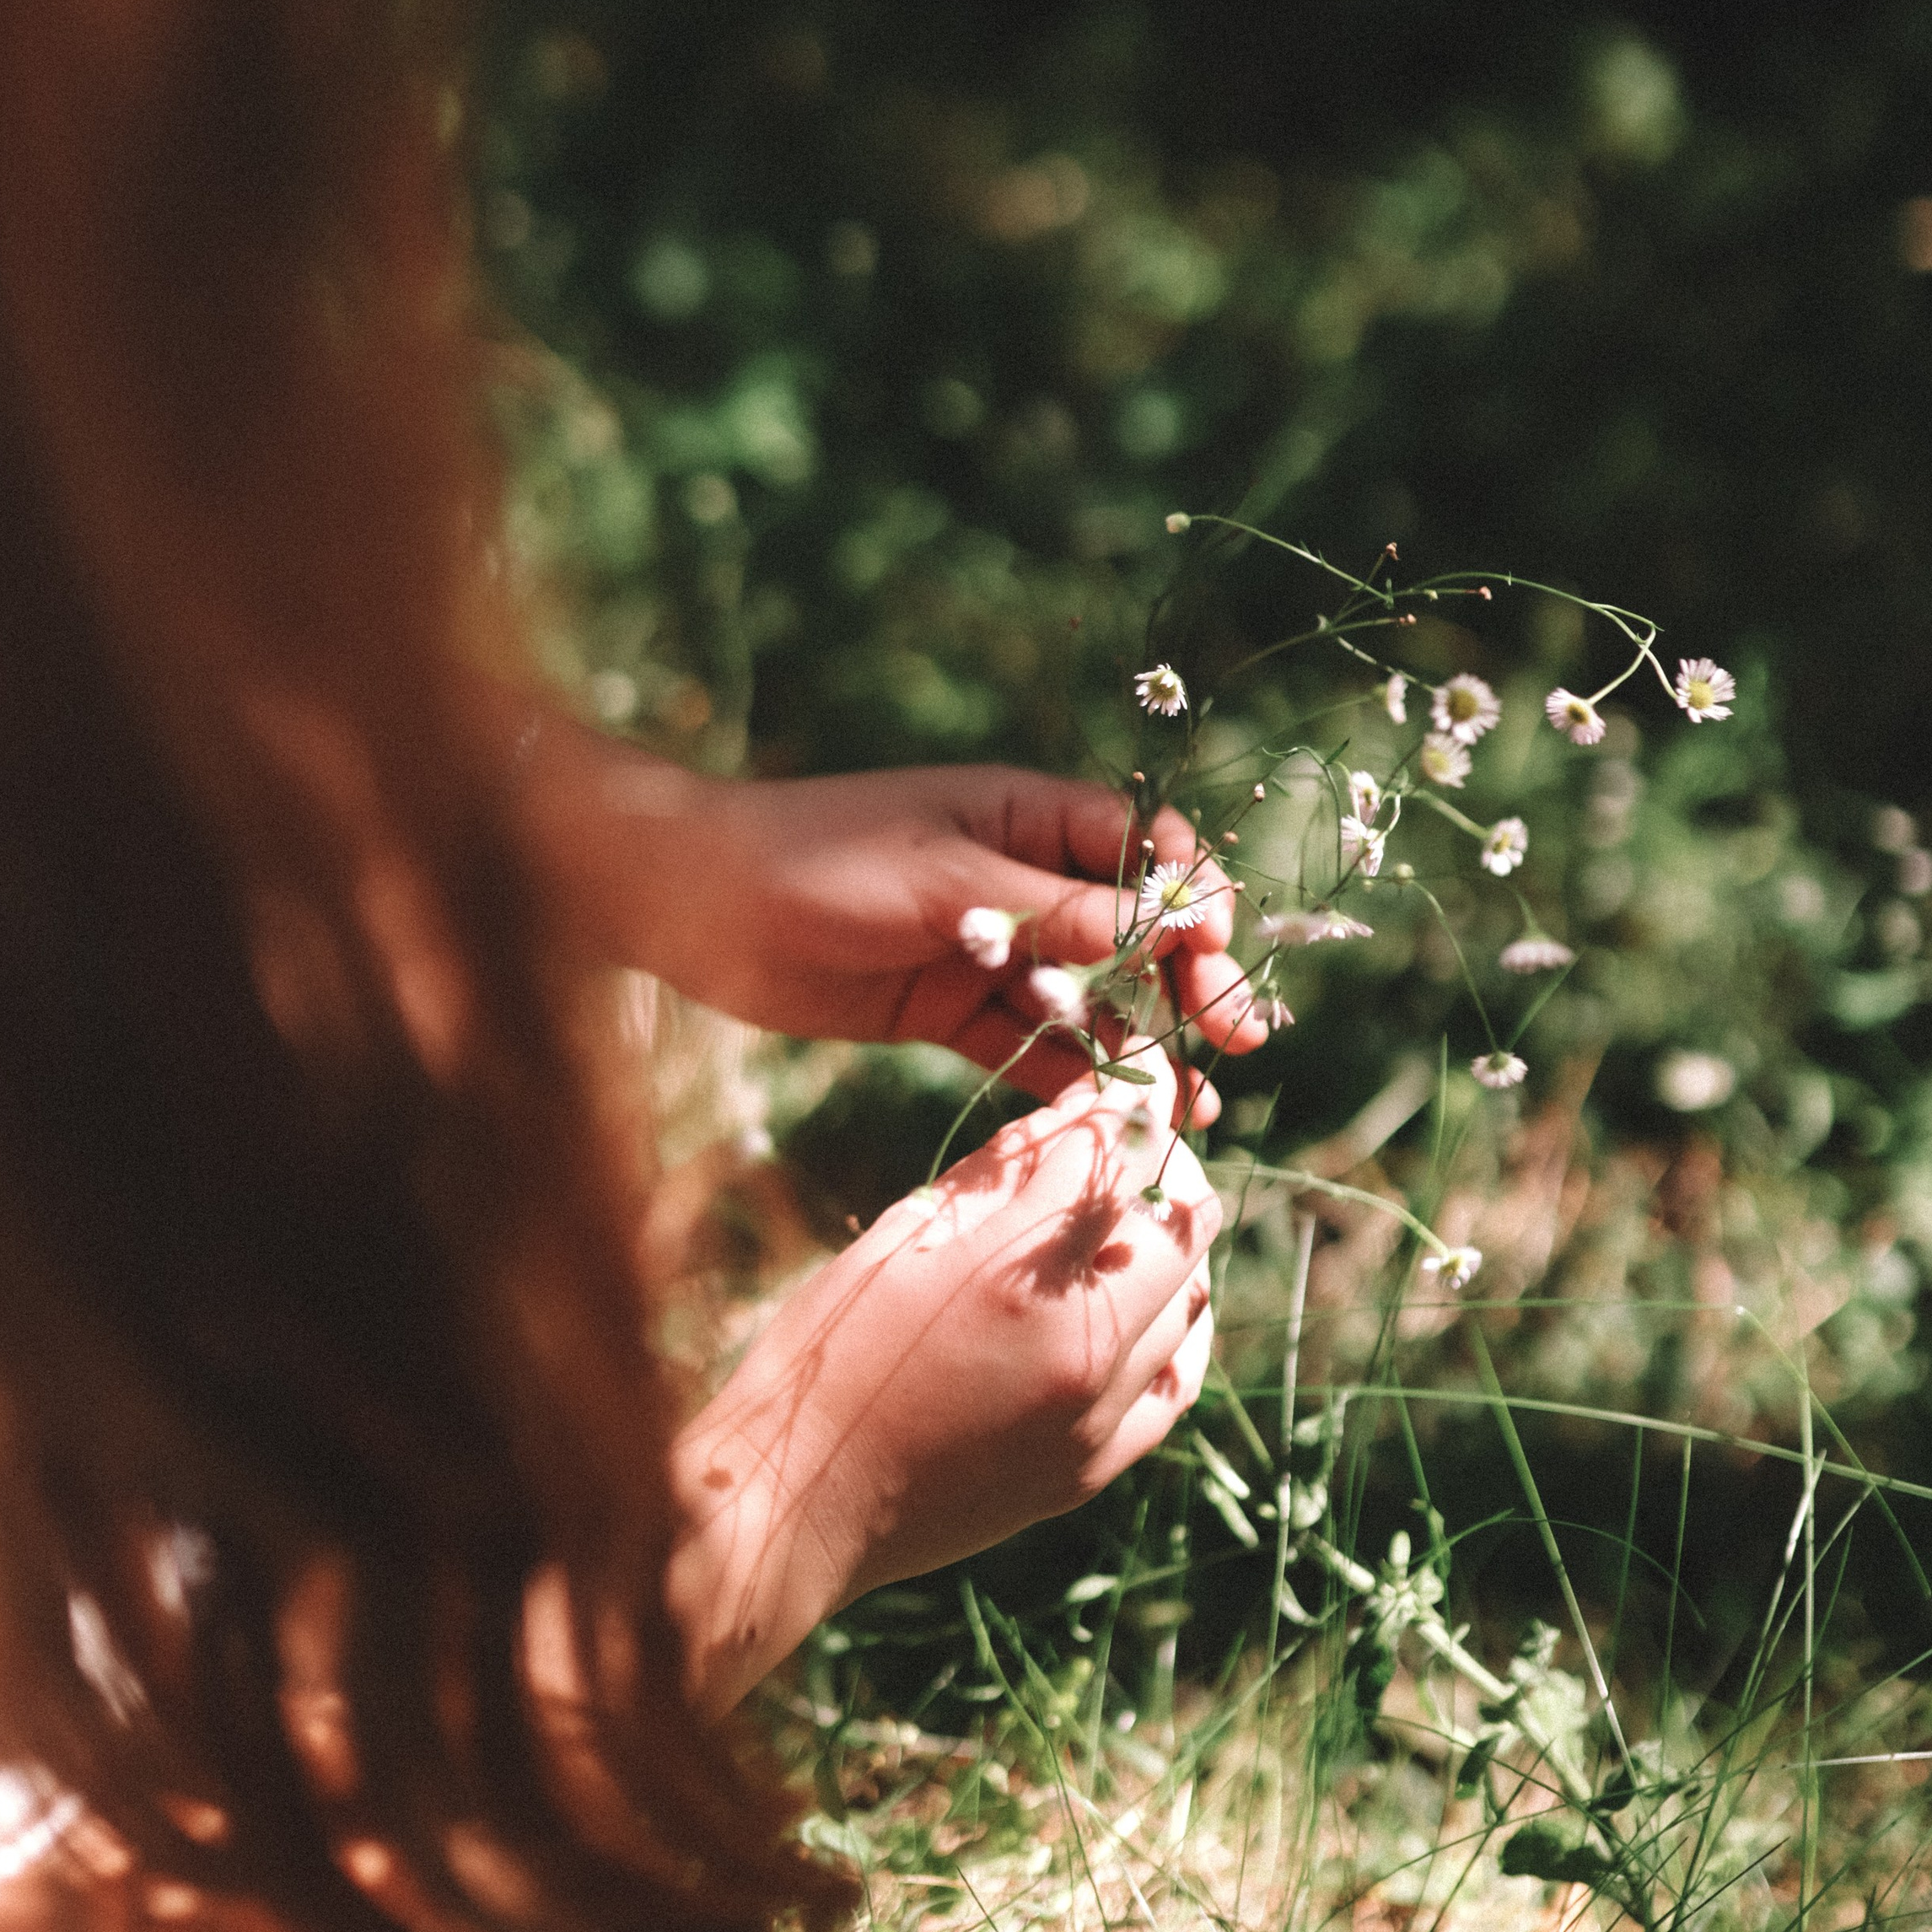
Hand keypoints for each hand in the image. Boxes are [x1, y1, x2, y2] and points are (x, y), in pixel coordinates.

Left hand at [524, 725, 1268, 1108]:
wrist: (694, 908)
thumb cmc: (817, 859)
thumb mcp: (943, 880)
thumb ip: (1053, 911)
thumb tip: (1166, 925)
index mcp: (1025, 816)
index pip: (1144, 850)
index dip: (1191, 902)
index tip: (1213, 958)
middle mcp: (1020, 878)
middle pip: (1134, 931)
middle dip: (1190, 981)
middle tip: (1237, 1040)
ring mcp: (988, 947)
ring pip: (1090, 997)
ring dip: (1143, 1043)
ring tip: (1191, 1103)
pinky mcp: (949, 1009)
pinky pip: (1030, 1044)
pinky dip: (1071, 1078)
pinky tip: (1110, 1116)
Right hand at [665, 1047, 1219, 1713]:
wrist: (797, 1502)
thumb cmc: (825, 1355)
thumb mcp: (900, 1237)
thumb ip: (994, 1177)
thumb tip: (1065, 1121)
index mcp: (1015, 1275)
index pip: (1112, 1153)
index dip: (1130, 1100)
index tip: (1136, 1077)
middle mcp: (1077, 1348)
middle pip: (1179, 1224)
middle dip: (1165, 1168)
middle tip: (1137, 1144)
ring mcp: (1094, 1418)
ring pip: (1190, 1301)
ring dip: (1175, 1247)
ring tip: (1138, 1218)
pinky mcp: (1091, 1470)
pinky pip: (1175, 1385)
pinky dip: (1177, 1332)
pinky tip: (1155, 1307)